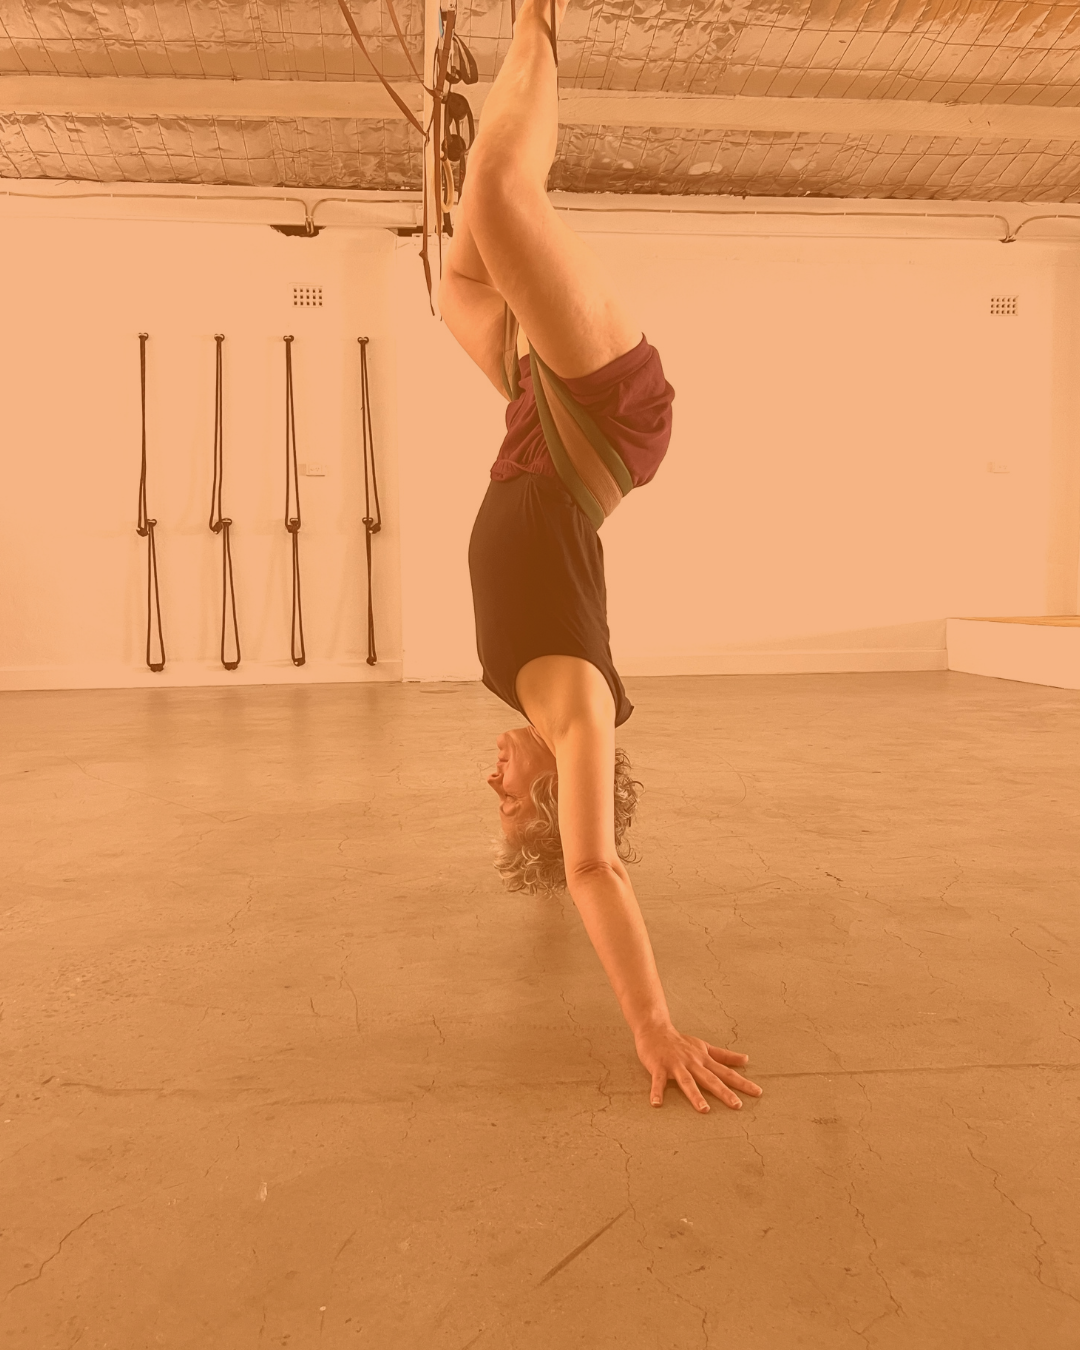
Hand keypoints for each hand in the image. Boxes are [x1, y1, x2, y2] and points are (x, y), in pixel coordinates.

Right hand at [634, 1023, 762, 1112]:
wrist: (654, 1029)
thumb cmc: (680, 1041)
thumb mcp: (704, 1047)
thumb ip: (724, 1056)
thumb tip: (746, 1060)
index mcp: (704, 1060)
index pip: (726, 1073)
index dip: (742, 1083)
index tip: (757, 1092)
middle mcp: (692, 1062)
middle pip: (710, 1079)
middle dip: (724, 1092)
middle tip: (737, 1105)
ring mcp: (675, 1065)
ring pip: (687, 1081)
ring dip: (695, 1095)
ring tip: (704, 1110)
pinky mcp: (659, 1067)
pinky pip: (658, 1081)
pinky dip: (657, 1092)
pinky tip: (656, 1103)